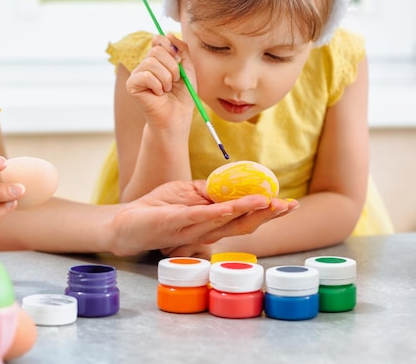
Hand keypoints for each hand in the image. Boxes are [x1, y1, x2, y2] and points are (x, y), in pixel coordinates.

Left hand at [108, 180, 298, 256]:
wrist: (126, 223)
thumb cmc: (158, 209)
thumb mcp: (187, 194)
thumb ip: (210, 193)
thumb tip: (233, 185)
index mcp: (211, 221)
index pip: (243, 215)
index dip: (266, 209)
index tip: (288, 202)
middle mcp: (205, 229)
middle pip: (242, 223)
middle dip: (267, 215)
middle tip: (289, 206)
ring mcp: (190, 228)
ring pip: (224, 221)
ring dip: (247, 212)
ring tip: (268, 203)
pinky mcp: (174, 223)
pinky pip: (197, 218)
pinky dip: (214, 213)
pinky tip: (229, 207)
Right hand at [126, 34, 196, 129]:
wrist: (177, 116)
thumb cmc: (182, 95)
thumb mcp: (188, 69)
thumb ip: (182, 49)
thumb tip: (169, 33)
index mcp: (158, 59)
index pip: (159, 40)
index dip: (171, 48)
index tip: (179, 62)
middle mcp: (146, 64)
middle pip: (156, 50)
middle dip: (172, 67)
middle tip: (174, 81)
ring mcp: (137, 74)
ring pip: (151, 62)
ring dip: (166, 78)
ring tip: (167, 89)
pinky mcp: (131, 85)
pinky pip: (145, 75)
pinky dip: (157, 85)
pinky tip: (158, 94)